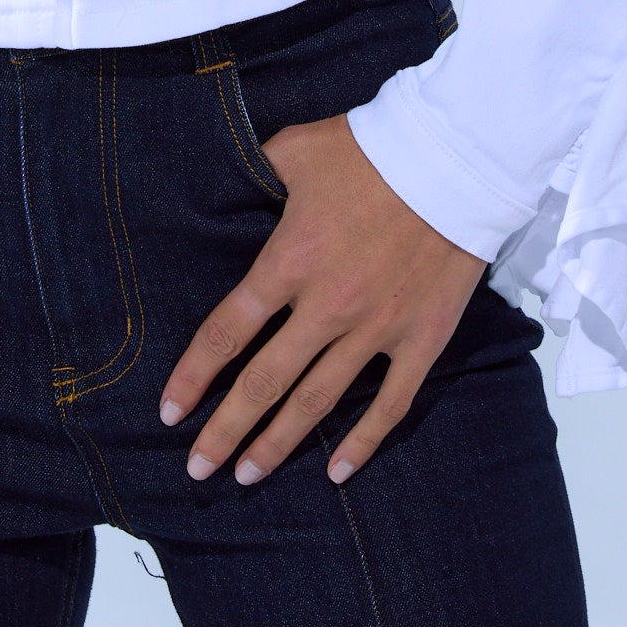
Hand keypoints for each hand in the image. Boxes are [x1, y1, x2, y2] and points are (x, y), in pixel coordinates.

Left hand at [159, 113, 483, 485]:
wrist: (456, 159)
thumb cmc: (370, 151)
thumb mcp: (294, 150)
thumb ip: (254, 173)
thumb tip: (222, 180)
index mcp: (289, 262)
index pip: (225, 333)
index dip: (193, 377)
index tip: (170, 412)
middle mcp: (326, 306)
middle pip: (263, 383)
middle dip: (224, 431)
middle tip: (197, 469)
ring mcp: (376, 328)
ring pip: (317, 402)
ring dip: (277, 443)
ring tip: (247, 476)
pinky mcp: (420, 338)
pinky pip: (389, 404)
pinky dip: (362, 442)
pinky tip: (336, 471)